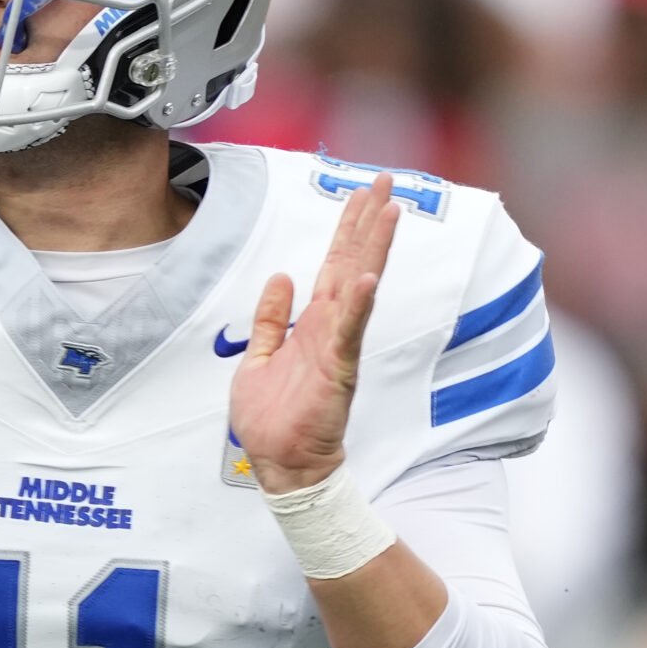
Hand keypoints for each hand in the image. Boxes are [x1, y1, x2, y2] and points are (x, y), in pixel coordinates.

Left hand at [230, 174, 399, 493]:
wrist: (281, 466)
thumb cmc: (272, 420)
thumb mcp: (257, 358)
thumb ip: (271, 319)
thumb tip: (281, 277)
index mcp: (313, 324)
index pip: (335, 265)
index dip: (348, 228)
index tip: (362, 193)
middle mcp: (331, 328)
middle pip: (353, 263)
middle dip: (368, 221)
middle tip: (386, 181)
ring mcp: (337, 347)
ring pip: (359, 287)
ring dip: (373, 249)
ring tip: (389, 211)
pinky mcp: (337, 370)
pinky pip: (349, 332)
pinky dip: (358, 305)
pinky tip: (368, 277)